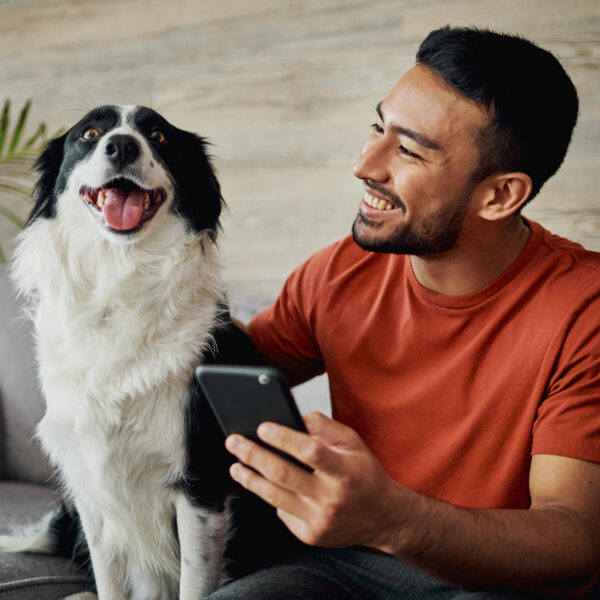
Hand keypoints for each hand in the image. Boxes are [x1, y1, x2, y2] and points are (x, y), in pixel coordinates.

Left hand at [225, 411, 402, 549]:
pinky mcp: (309, 535)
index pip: (309, 452)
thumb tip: (292, 416)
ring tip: (235, 464)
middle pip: (283, 474)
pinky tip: (261, 482)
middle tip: (234, 442)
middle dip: (253, 456)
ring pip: (274, 496)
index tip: (262, 426)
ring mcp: (319, 520)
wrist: (383, 517)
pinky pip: (281, 511)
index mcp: (345, 471)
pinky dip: (270, 494)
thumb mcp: (353, 443)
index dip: (284, 438)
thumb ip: (324, 426)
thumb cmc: (363, 472)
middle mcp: (331, 498)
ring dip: (249, 478)